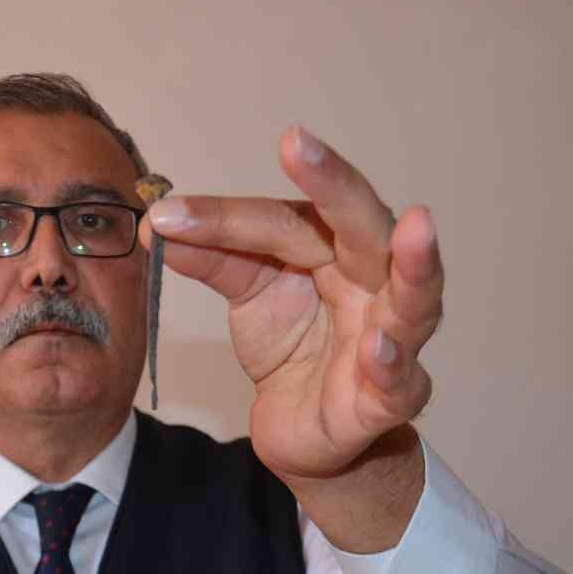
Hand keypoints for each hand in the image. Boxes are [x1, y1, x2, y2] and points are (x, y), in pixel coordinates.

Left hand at [144, 126, 442, 488]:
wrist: (302, 428)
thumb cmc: (292, 344)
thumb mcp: (248, 291)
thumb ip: (212, 257)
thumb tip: (157, 225)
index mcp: (336, 246)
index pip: (286, 219)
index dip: (226, 216)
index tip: (168, 213)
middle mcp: (373, 281)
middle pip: (365, 226)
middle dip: (337, 185)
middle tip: (299, 144)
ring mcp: (391, 338)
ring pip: (415, 297)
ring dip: (415, 263)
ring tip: (415, 226)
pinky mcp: (389, 398)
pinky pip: (399, 379)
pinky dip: (391, 363)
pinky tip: (377, 347)